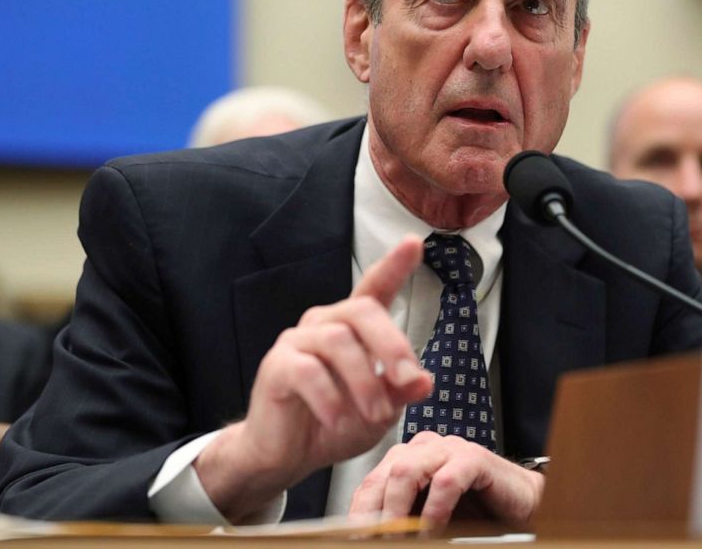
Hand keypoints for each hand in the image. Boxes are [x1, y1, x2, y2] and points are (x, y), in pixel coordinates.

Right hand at [195, 235, 432, 523]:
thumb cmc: (337, 424)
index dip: (394, 264)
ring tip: (375, 415)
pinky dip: (329, 397)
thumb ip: (400, 392)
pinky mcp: (276, 366)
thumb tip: (425, 381)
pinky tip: (338, 420)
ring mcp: (298, 341)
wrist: (289, 456)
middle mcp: (325, 323)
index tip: (414, 243)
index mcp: (353, 326)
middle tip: (408, 381)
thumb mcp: (380, 411)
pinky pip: (306, 370)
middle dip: (391, 345)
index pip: (375, 286)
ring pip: (337, 341)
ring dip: (364, 381)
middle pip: (361, 310)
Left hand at [349, 432, 544, 533]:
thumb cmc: (476, 512)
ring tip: (400, 538)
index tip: (353, 539)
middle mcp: (425, 448)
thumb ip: (403, 522)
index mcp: (409, 458)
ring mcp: (450, 449)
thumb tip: (374, 539)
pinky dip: (435, 512)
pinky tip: (434, 531)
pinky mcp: (474, 458)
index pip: (371, 482)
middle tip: (374, 541)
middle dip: (373, 514)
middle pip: (383, 474)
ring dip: (398, 512)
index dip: (359, 513)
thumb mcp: (428, 519)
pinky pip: (445, 481)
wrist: (521, 506)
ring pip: (407, 471)